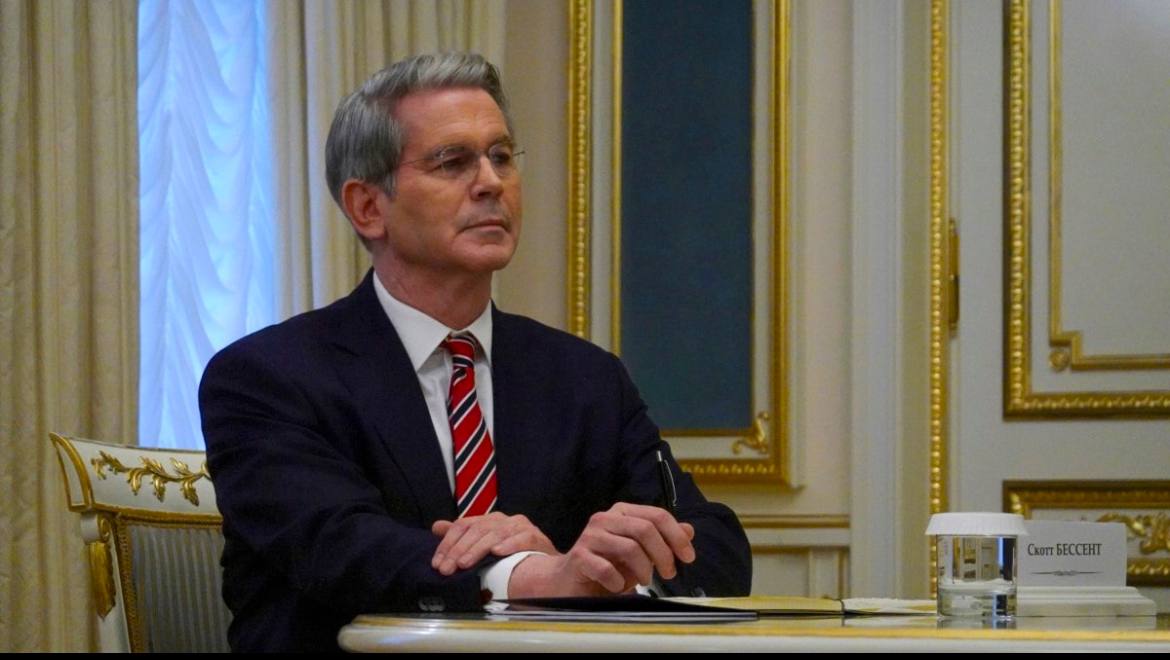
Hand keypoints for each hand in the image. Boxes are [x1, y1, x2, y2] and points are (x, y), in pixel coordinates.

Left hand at [431, 512, 556, 575]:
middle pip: (476, 530)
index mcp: (489, 520)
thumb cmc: (512, 554)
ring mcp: (520, 526)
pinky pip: (521, 538)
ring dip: (478, 549)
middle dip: (458, 550)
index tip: (437, 564)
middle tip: (447, 569)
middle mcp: (503, 520)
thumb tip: (436, 527)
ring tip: (465, 564)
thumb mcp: (485, 544)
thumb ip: (462, 535)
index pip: (463, 525)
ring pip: (495, 534)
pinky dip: (509, 544)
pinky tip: (497, 553)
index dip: (447, 543)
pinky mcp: (535, 536)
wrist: (544, 564)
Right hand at [508, 502, 695, 596]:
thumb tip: (689, 530)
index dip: (676, 536)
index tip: (688, 557)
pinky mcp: (578, 557)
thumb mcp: (640, 552)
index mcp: (622, 512)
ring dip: (643, 570)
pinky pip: (606, 568)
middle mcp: (605, 519)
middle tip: (669, 574)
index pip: (656, 515)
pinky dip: (618, 581)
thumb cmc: (607, 566)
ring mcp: (590, 537)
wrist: (567, 581)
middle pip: (645, 529)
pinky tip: (617, 586)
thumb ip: (662, 539)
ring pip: (629, 548)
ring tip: (643, 582)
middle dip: (663, 554)